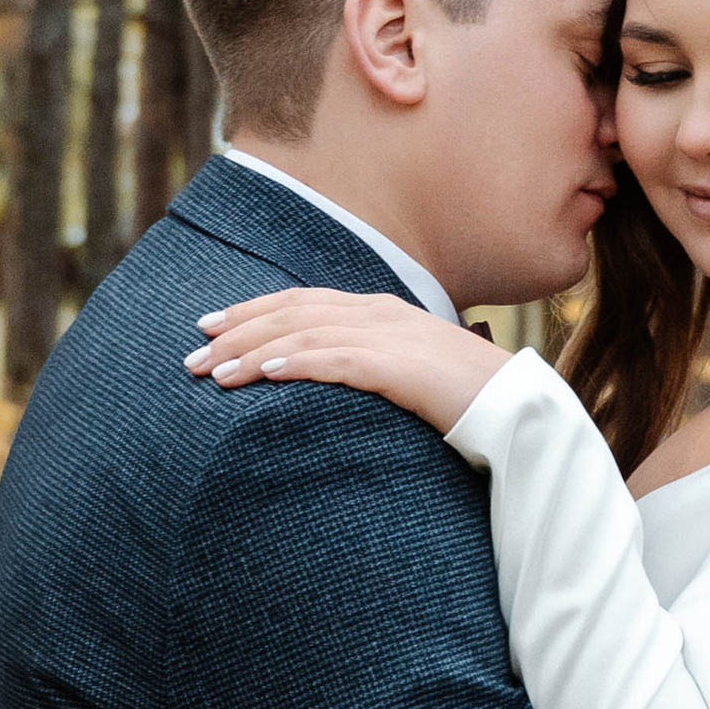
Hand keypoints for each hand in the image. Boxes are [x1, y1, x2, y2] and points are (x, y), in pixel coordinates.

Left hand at [185, 288, 503, 433]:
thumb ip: (370, 367)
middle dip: (237, 331)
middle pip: (292, 312)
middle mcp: (379, 313)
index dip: (252, 311)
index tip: (210, 327)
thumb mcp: (409, 375)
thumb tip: (330, 380)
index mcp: (379, 310)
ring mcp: (390, 336)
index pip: (301, 300)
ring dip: (254, 354)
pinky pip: (337, 360)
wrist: (518, 408)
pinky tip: (266, 376)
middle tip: (191, 356)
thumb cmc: (465, 399)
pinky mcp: (400, 367)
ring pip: (305, 335)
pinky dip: (297, 364)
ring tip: (214, 374)